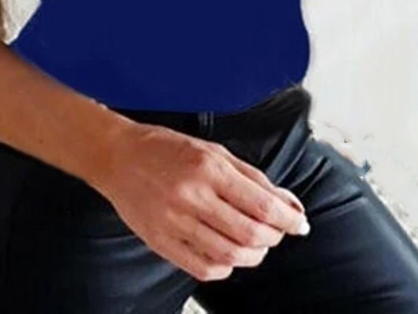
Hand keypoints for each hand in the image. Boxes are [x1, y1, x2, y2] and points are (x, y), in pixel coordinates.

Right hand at [89, 118, 309, 281]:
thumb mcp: (213, 151)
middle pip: (249, 235)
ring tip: (255, 245)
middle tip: (277, 232)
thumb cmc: (166, 148)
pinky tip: (228, 255)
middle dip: (274, 238)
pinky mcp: (161, 242)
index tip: (300, 224)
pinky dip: (225, 268)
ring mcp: (174, 222)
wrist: (117, 156)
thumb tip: (289, 203)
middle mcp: (191, 196)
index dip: (288, 220)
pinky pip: (203, 268)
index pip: (262, 205)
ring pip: (230, 256)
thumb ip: (253, 177)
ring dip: (253, 255)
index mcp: (208, 168)